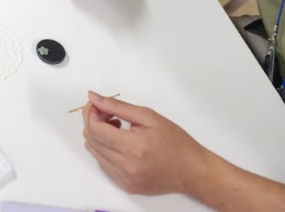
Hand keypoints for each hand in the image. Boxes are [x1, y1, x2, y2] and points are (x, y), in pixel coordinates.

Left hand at [82, 91, 209, 195]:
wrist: (194, 171)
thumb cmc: (177, 142)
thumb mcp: (148, 116)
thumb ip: (117, 106)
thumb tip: (93, 97)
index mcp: (132, 148)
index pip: (94, 129)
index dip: (91, 113)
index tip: (97, 104)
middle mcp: (125, 167)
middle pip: (91, 140)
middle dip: (93, 121)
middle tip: (107, 112)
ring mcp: (124, 179)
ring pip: (95, 152)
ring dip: (98, 135)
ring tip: (117, 127)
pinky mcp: (126, 186)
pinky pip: (104, 164)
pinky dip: (105, 149)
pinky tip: (121, 142)